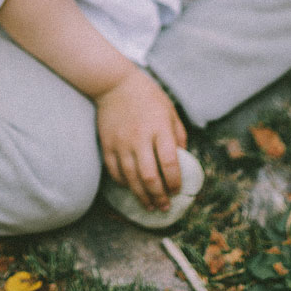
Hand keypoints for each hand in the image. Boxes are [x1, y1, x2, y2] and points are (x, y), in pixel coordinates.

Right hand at [95, 68, 186, 210]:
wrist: (115, 83)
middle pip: (150, 176)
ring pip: (131, 178)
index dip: (175, 181)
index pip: (170, 163)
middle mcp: (140, 137)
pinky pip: (115, 171)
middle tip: (164, 206)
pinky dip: (124, 183)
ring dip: (142, 196)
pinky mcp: (107, 144)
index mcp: (160, 128)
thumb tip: (183, 159)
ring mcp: (121, 142)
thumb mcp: (170, 110)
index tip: (178, 190)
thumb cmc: (147, 96)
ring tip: (150, 206)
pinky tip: (132, 188)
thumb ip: (178, 134)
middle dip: (159, 196)